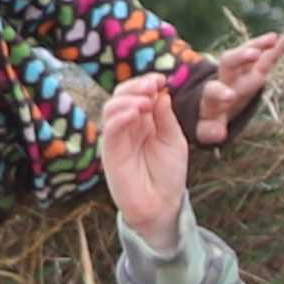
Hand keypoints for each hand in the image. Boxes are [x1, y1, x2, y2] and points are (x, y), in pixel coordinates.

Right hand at [96, 71, 195, 242]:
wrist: (161, 205)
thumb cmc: (168, 174)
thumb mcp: (174, 140)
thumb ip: (166, 118)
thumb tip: (161, 92)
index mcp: (145, 120)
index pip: (139, 93)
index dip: (147, 82)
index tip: (162, 78)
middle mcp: (129, 126)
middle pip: (122, 95)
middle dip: (136, 85)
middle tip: (152, 85)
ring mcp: (118, 138)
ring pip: (111, 108)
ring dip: (127, 98)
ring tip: (145, 101)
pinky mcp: (110, 152)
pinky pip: (110, 129)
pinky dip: (120, 117)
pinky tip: (135, 113)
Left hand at [186, 29, 283, 144]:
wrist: (213, 100)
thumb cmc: (211, 117)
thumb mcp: (208, 127)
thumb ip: (210, 131)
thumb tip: (219, 136)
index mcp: (212, 94)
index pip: (213, 90)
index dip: (220, 92)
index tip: (229, 96)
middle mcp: (225, 76)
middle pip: (229, 62)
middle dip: (241, 57)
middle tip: (254, 54)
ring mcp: (240, 68)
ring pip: (247, 52)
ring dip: (259, 45)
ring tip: (274, 38)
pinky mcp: (253, 65)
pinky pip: (265, 53)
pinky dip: (276, 46)